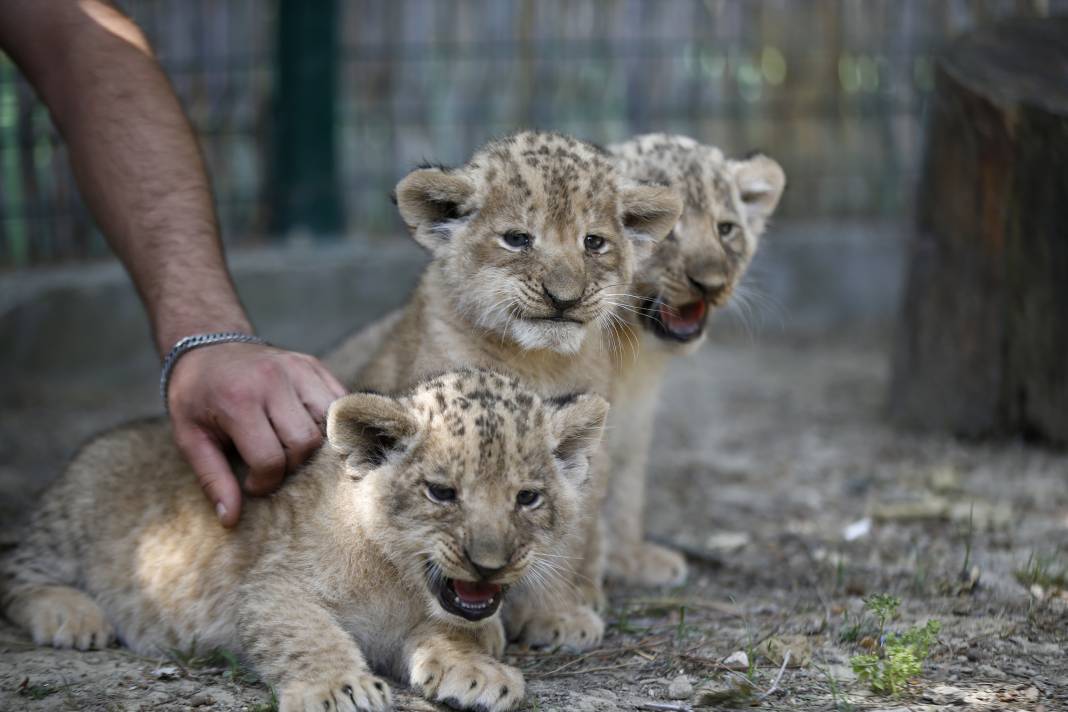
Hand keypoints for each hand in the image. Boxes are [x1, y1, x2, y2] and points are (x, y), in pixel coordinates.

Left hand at [166, 342, 346, 525]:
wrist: (207, 345)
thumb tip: (231, 519)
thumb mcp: (189, 438)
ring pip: (329, 422)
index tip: (252, 484)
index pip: (271, 458)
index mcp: (239, 400)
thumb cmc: (196, 396)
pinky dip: (332, 423)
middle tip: (273, 467)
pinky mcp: (313, 364)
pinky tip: (310, 432)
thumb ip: (212, 478)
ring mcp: (298, 368)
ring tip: (293, 450)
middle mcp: (273, 381)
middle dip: (293, 466)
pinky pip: (340, 401)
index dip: (265, 482)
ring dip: (316, 445)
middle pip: (306, 442)